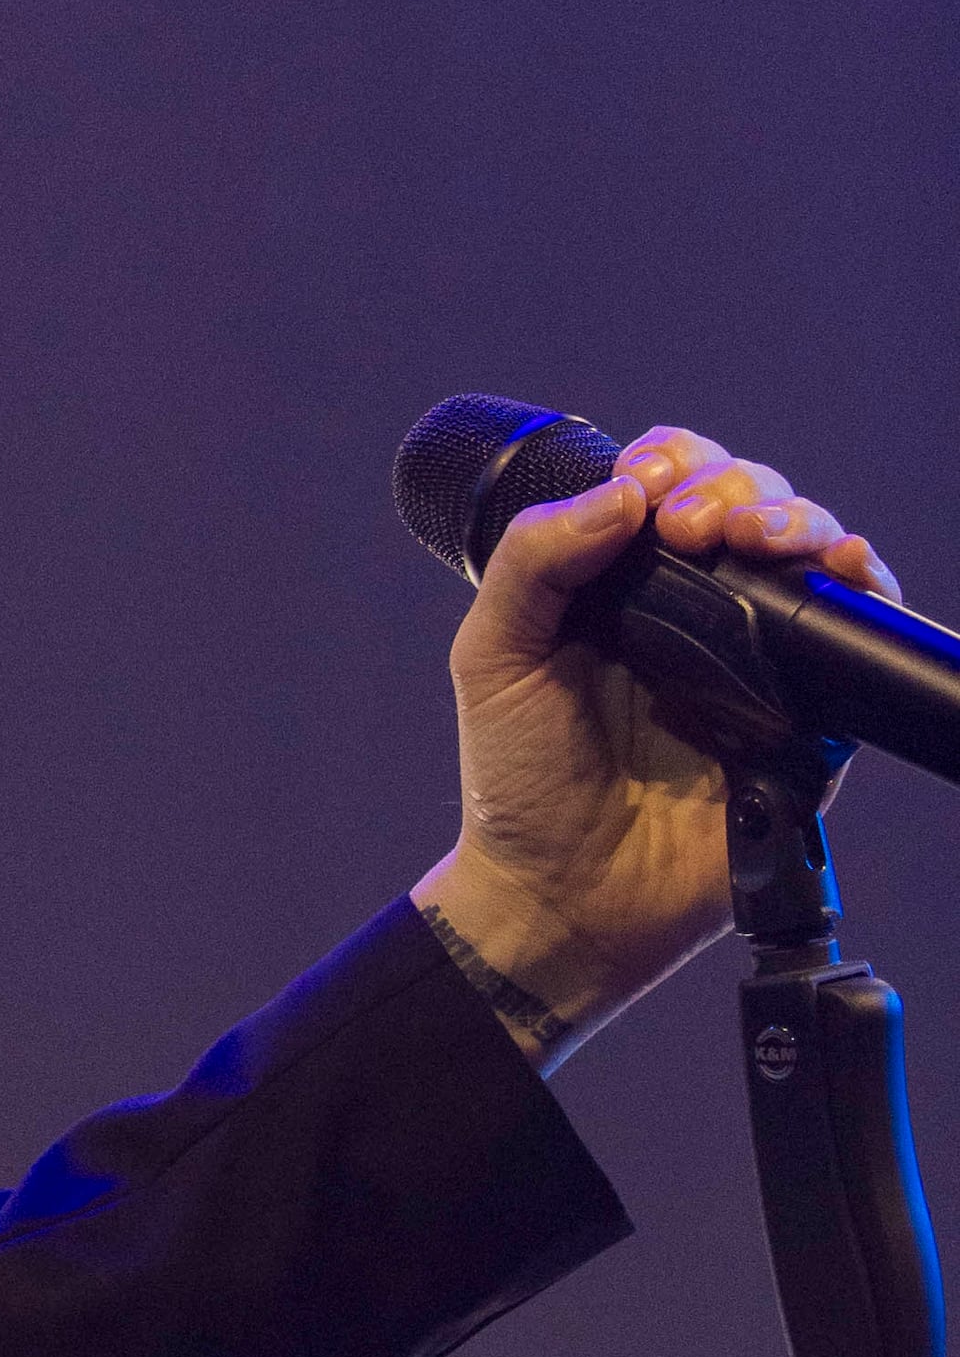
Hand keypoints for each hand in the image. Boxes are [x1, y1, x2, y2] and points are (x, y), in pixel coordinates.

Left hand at [419, 428, 898, 1034]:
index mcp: (623, 584)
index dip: (673, 463)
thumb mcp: (494, 656)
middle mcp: (697, 608)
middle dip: (733, 488)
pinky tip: (841, 566)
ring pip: (808, 550)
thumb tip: (622, 491)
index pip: (672, 484)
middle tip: (691, 527)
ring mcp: (756, 656)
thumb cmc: (520, 780)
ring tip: (756, 539)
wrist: (563, 893)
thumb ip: (534, 563)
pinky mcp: (806, 710)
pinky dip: (862, 583)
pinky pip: (855, 633)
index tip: (648, 487)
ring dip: (796, 519)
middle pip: (751, 500)